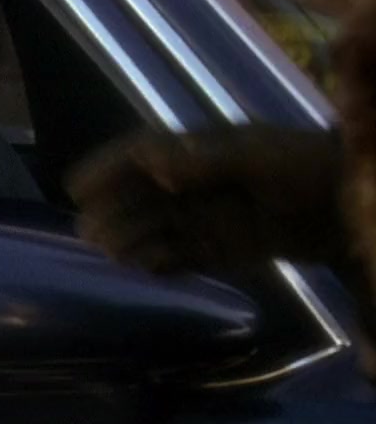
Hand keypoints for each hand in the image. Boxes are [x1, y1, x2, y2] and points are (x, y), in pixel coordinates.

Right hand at [67, 126, 344, 272]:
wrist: (350, 205)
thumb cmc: (302, 167)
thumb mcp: (255, 155)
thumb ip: (203, 159)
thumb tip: (154, 167)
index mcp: (197, 153)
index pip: (139, 156)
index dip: (105, 168)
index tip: (74, 185)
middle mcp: (194, 184)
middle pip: (139, 196)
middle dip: (110, 210)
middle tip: (86, 231)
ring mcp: (207, 218)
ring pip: (154, 228)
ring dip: (129, 239)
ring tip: (108, 253)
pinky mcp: (222, 249)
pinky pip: (180, 257)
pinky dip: (159, 264)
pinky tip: (142, 270)